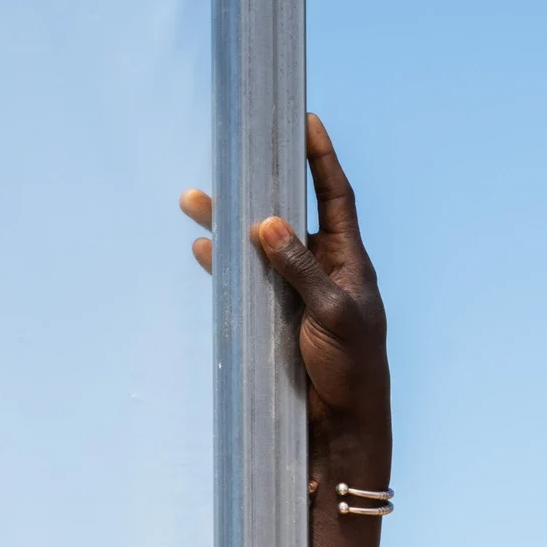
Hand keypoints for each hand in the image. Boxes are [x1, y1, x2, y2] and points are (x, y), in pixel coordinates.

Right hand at [181, 113, 390, 546]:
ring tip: (193, 201)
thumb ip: (297, 269)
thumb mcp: (330, 315)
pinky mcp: (280, 319)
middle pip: (286, 214)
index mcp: (348, 263)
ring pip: (259, 246)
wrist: (346, 429)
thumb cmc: (353, 371)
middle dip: (256, 185)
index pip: (334, 197)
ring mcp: (300, 294)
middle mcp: (324, 271)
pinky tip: (202, 250)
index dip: (320, 158)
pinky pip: (249, 281)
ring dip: (229, 225)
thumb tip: (265, 222)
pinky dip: (226, 265)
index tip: (308, 118)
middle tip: (227, 156)